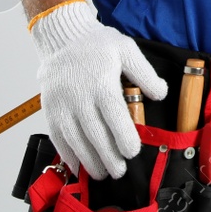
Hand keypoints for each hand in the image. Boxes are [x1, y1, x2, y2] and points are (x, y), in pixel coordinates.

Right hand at [30, 0, 168, 179]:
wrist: (62, 37)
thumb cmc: (97, 44)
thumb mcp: (126, 50)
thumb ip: (144, 73)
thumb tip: (161, 94)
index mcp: (101, 83)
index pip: (113, 115)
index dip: (123, 136)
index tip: (132, 152)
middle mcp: (79, 97)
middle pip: (94, 133)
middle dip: (107, 156)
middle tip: (119, 172)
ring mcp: (61, 105)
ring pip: (75, 139)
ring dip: (88, 159)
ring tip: (102, 174)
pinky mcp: (49, 109)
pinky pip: (57, 136)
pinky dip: (67, 154)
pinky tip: (77, 166)